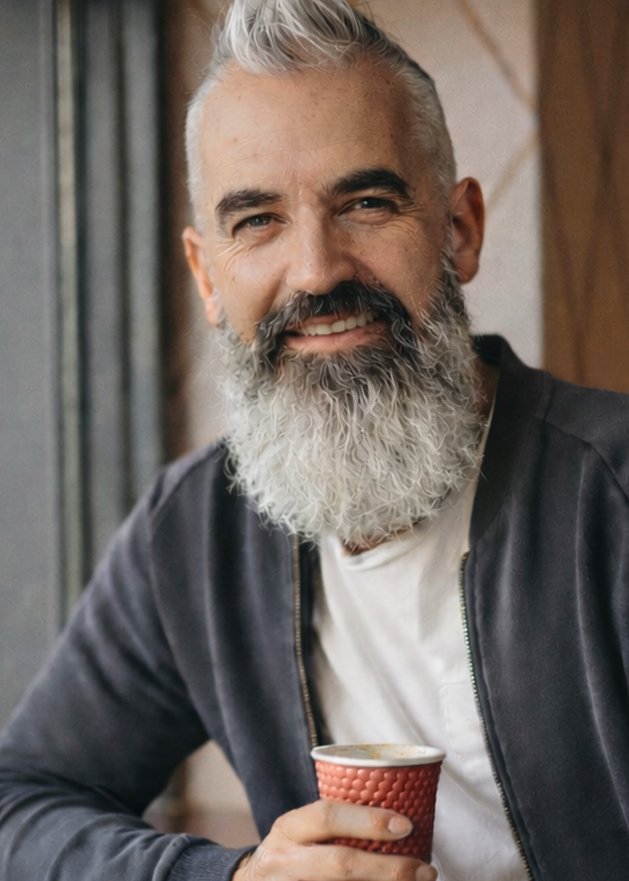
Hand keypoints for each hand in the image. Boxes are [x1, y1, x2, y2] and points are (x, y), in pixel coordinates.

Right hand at [233, 800, 436, 880]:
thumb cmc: (291, 852)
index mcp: (289, 828)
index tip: (406, 825)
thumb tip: (400, 820)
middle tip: (425, 870)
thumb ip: (335, 824)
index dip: (368, 821)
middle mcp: (284, 860)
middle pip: (339, 864)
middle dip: (387, 870)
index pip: (327, 817)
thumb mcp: (300, 831)